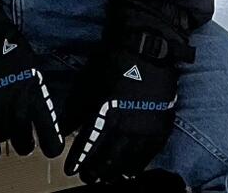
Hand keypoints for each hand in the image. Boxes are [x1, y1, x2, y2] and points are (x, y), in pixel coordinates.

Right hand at [0, 0, 62, 161]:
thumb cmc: (2, 41)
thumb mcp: (28, 63)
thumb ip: (33, 87)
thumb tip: (37, 106)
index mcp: (34, 92)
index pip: (50, 132)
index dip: (51, 145)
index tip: (50, 149)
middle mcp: (16, 108)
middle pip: (25, 145)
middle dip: (24, 143)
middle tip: (21, 137)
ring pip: (4, 143)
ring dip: (5, 139)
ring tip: (2, 132)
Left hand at [65, 2, 193, 184]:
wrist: (148, 48)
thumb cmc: (114, 62)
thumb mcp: (88, 81)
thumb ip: (76, 108)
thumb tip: (66, 129)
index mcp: (105, 114)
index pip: (88, 145)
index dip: (78, 160)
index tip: (71, 170)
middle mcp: (126, 126)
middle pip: (107, 159)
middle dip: (95, 171)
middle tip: (88, 178)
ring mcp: (145, 129)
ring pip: (128, 162)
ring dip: (114, 173)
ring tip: (107, 179)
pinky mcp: (160, 128)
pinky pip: (148, 156)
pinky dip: (137, 167)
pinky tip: (130, 172)